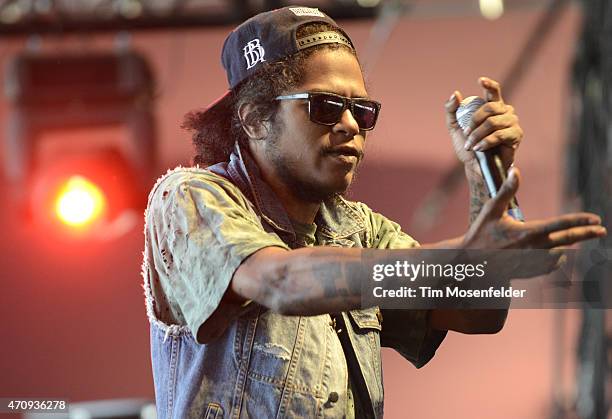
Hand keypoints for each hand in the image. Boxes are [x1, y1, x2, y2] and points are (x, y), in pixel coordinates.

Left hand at [445, 77, 522, 169]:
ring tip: (471, 145)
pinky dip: (486, 142)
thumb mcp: (455, 127)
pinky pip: (500, 134)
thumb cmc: (468, 146)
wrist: (475, 167)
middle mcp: (504, 111)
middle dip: (474, 121)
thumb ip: (452, 110)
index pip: (493, 91)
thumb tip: (456, 94)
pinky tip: (479, 148)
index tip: (480, 80)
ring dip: (477, 134)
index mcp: (491, 107)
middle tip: (466, 133)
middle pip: (490, 107)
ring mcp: (512, 122)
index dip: (488, 85)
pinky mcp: (516, 135)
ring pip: (493, 122)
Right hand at [462, 167, 606, 277]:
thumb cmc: (481, 233)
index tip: (596, 219)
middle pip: (568, 240)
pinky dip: (555, 258)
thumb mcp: (491, 210)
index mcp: (528, 232)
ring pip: (560, 253)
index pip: (561, 225)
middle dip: (587, 234)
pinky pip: (551, 264)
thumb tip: (516, 170)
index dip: (580, 221)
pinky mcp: (531, 271)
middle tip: (601, 231)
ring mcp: (534, 262)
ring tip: (571, 241)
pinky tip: (554, 253)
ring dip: (565, 246)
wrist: (473, 262)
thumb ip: (506, 190)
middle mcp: (534, 248)